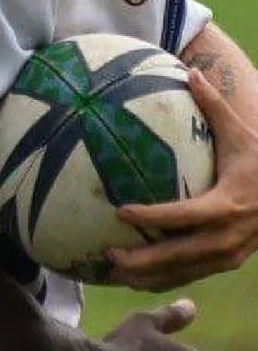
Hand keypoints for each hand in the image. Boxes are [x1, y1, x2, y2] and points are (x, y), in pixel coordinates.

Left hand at [108, 70, 257, 289]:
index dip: (154, 216)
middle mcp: (229, 236)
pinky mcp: (228, 262)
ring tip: (112, 272)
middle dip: (144, 260)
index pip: (185, 215)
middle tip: (108, 253)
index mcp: (228, 205)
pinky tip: (134, 279)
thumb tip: (189, 70)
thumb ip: (214, 105)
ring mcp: (230, 254)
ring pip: (185, 272)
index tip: (121, 211)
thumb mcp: (243, 133)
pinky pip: (192, 275)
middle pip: (181, 255)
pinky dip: (164, 280)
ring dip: (150, 277)